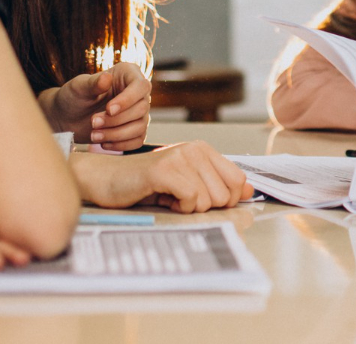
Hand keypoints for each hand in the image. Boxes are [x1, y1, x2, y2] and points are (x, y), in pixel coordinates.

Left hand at [44, 63, 150, 150]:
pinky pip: (137, 140)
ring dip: (117, 134)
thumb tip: (107, 78)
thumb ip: (93, 83)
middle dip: (116, 120)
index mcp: (128, 74)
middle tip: (93, 122)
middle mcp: (137, 92)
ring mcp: (138, 112)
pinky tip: (103, 143)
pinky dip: (121, 145)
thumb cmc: (73, 96)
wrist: (66, 117)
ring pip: (140, 127)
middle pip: (141, 108)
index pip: (141, 86)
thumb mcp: (79, 87)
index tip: (108, 110)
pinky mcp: (134, 129)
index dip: (128, 100)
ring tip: (94, 135)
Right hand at [71, 141, 253, 212]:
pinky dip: (178, 207)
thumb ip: (217, 184)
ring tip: (168, 196)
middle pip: (226, 195)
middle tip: (179, 197)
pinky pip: (190, 199)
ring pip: (208, 200)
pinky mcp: (165, 170)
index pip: (238, 181)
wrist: (106, 179)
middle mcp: (196, 149)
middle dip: (204, 206)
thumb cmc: (145, 184)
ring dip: (187, 208)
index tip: (202, 200)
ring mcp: (181, 157)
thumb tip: (249, 191)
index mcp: (204, 150)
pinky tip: (162, 197)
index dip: (226, 200)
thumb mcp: (187, 182)